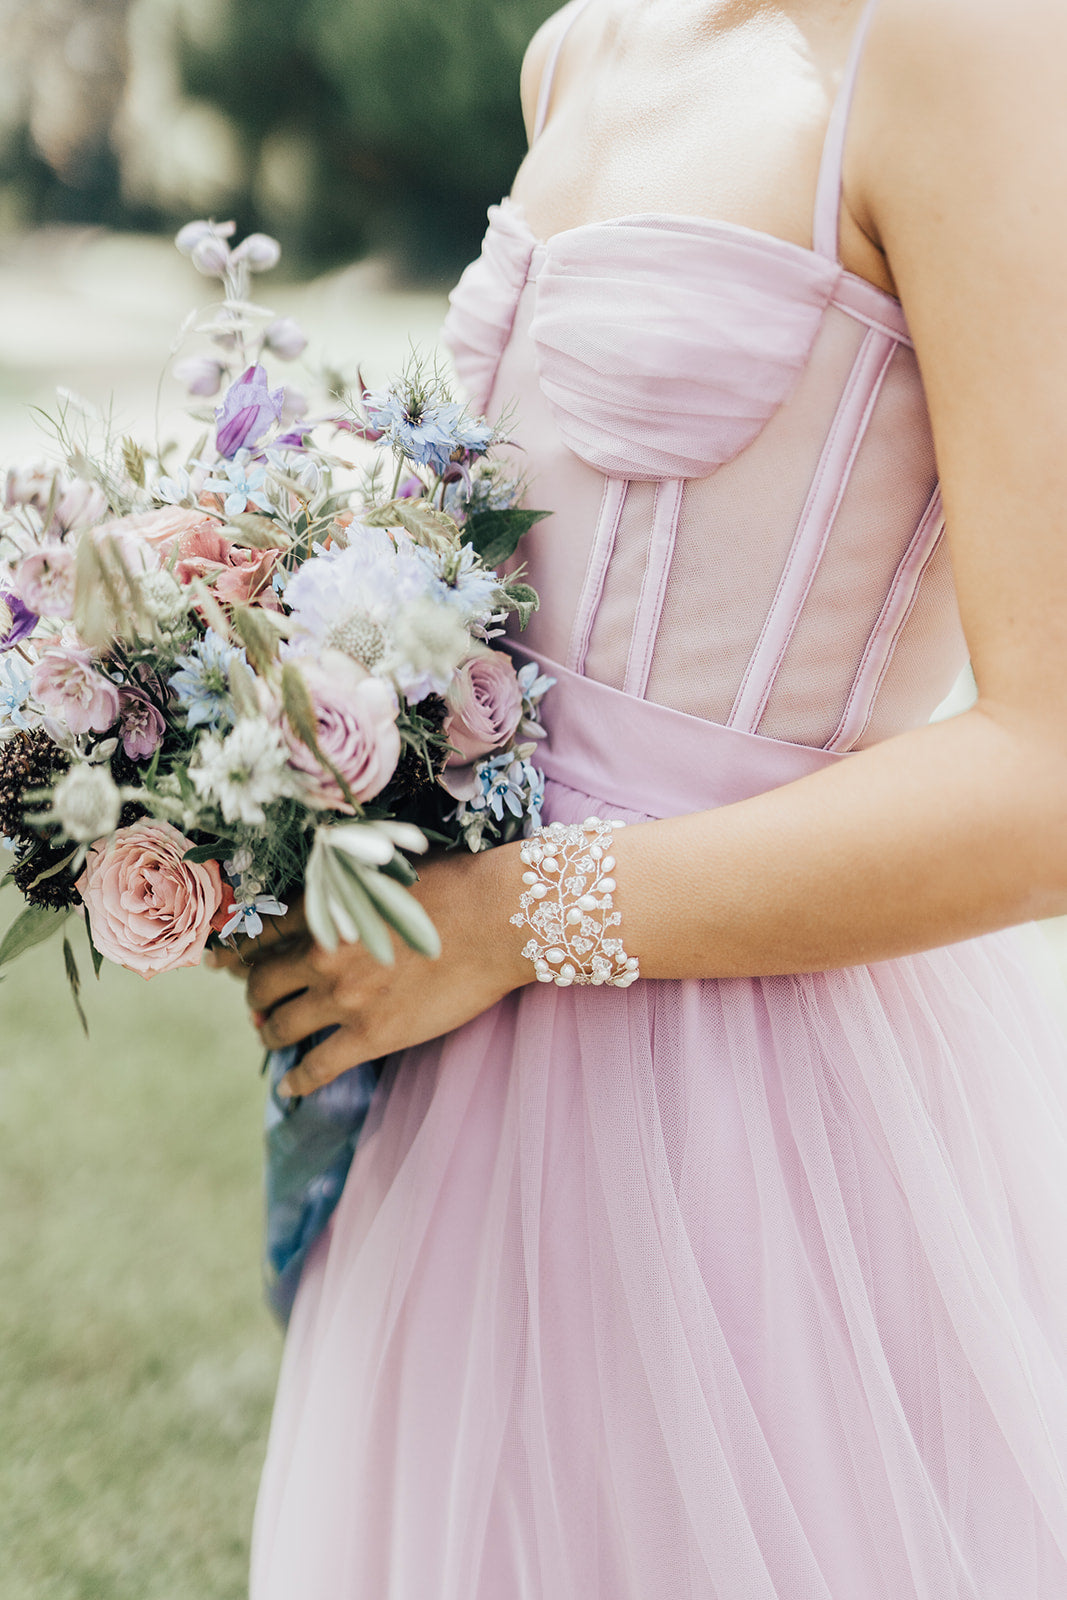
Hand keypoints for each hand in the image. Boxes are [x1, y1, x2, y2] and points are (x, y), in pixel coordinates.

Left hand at [208, 846, 532, 1096]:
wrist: (497, 920)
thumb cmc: (456, 885)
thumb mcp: (388, 873)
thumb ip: (351, 886)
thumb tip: (336, 894)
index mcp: (326, 910)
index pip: (263, 932)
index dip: (240, 950)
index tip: (225, 961)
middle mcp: (322, 955)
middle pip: (262, 983)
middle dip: (254, 995)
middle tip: (257, 1004)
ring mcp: (343, 999)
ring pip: (280, 1026)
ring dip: (270, 1032)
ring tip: (271, 1036)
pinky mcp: (370, 1036)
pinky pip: (317, 1067)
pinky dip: (298, 1080)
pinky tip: (290, 1086)